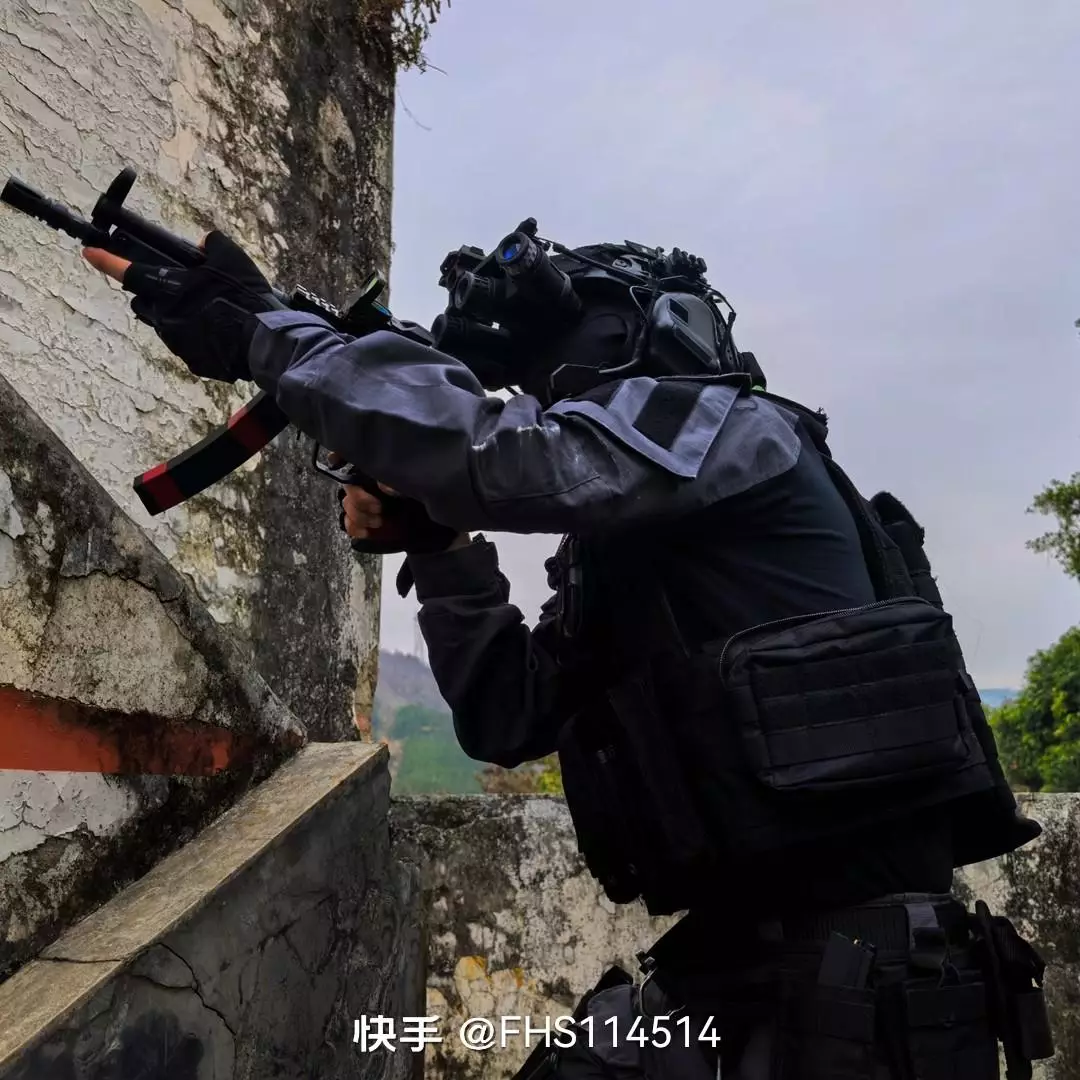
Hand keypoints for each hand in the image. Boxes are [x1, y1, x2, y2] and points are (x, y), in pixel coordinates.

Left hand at [83, 232, 277, 381]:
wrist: (263, 342)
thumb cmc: (244, 299)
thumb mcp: (231, 258)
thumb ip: (212, 244)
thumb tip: (202, 244)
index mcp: (168, 290)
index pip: (128, 272)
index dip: (106, 261)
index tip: (90, 254)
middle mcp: (165, 318)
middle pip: (144, 303)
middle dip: (152, 295)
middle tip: (178, 290)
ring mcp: (177, 343)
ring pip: (166, 325)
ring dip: (178, 316)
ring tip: (208, 313)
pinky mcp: (193, 361)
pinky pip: (187, 346)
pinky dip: (197, 337)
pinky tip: (219, 332)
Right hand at [330, 453, 469, 550]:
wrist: (443, 533)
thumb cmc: (435, 500)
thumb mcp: (424, 484)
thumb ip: (403, 480)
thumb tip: (385, 486)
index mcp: (385, 468)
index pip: (358, 453)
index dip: (341, 453)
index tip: (336, 461)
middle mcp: (374, 482)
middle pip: (348, 483)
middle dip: (359, 497)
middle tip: (380, 508)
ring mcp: (369, 504)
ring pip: (346, 503)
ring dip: (359, 514)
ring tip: (380, 522)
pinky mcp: (368, 524)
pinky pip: (348, 523)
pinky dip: (356, 527)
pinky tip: (369, 531)